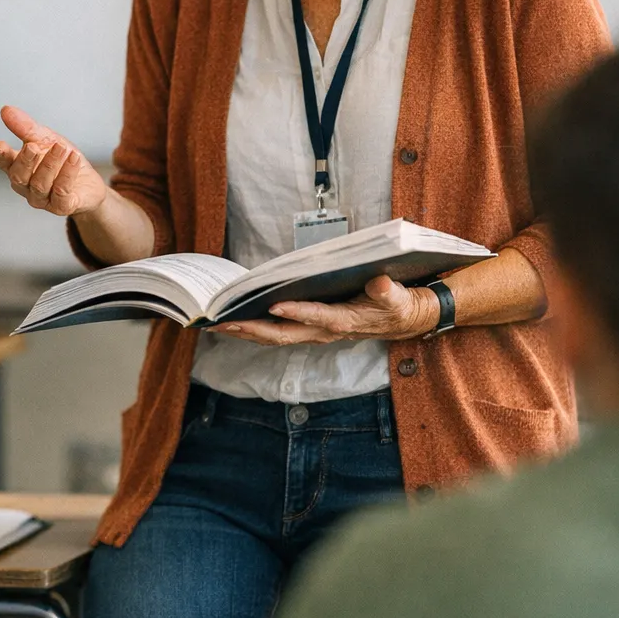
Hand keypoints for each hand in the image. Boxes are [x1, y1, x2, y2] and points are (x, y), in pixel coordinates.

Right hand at [0, 106, 108, 217]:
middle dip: (26, 160)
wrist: (87, 183)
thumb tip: (5, 109)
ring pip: (40, 184)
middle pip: (19, 176)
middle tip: (34, 145)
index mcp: (19, 169)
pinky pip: (61, 191)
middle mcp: (26, 187)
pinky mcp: (62, 206)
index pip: (4, 164)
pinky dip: (67, 173)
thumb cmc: (61, 161)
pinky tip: (74, 158)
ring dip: (50, 164)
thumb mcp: (45, 139)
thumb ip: (26, 127)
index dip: (1, 155)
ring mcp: (43, 199)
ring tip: (61, 147)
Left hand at [206, 274, 440, 346]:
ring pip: (276, 336)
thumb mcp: (397, 297)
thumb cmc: (395, 305)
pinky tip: (237, 322)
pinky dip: (256, 329)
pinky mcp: (310, 329)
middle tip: (224, 323)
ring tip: (219, 325)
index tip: (275, 305)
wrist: (399, 321)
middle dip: (253, 329)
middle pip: (284, 334)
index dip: (297, 312)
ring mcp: (315, 333)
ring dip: (247, 332)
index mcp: (344, 320)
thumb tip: (380, 281)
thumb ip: (388, 291)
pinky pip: (278, 332)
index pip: (317, 316)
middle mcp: (324, 331)